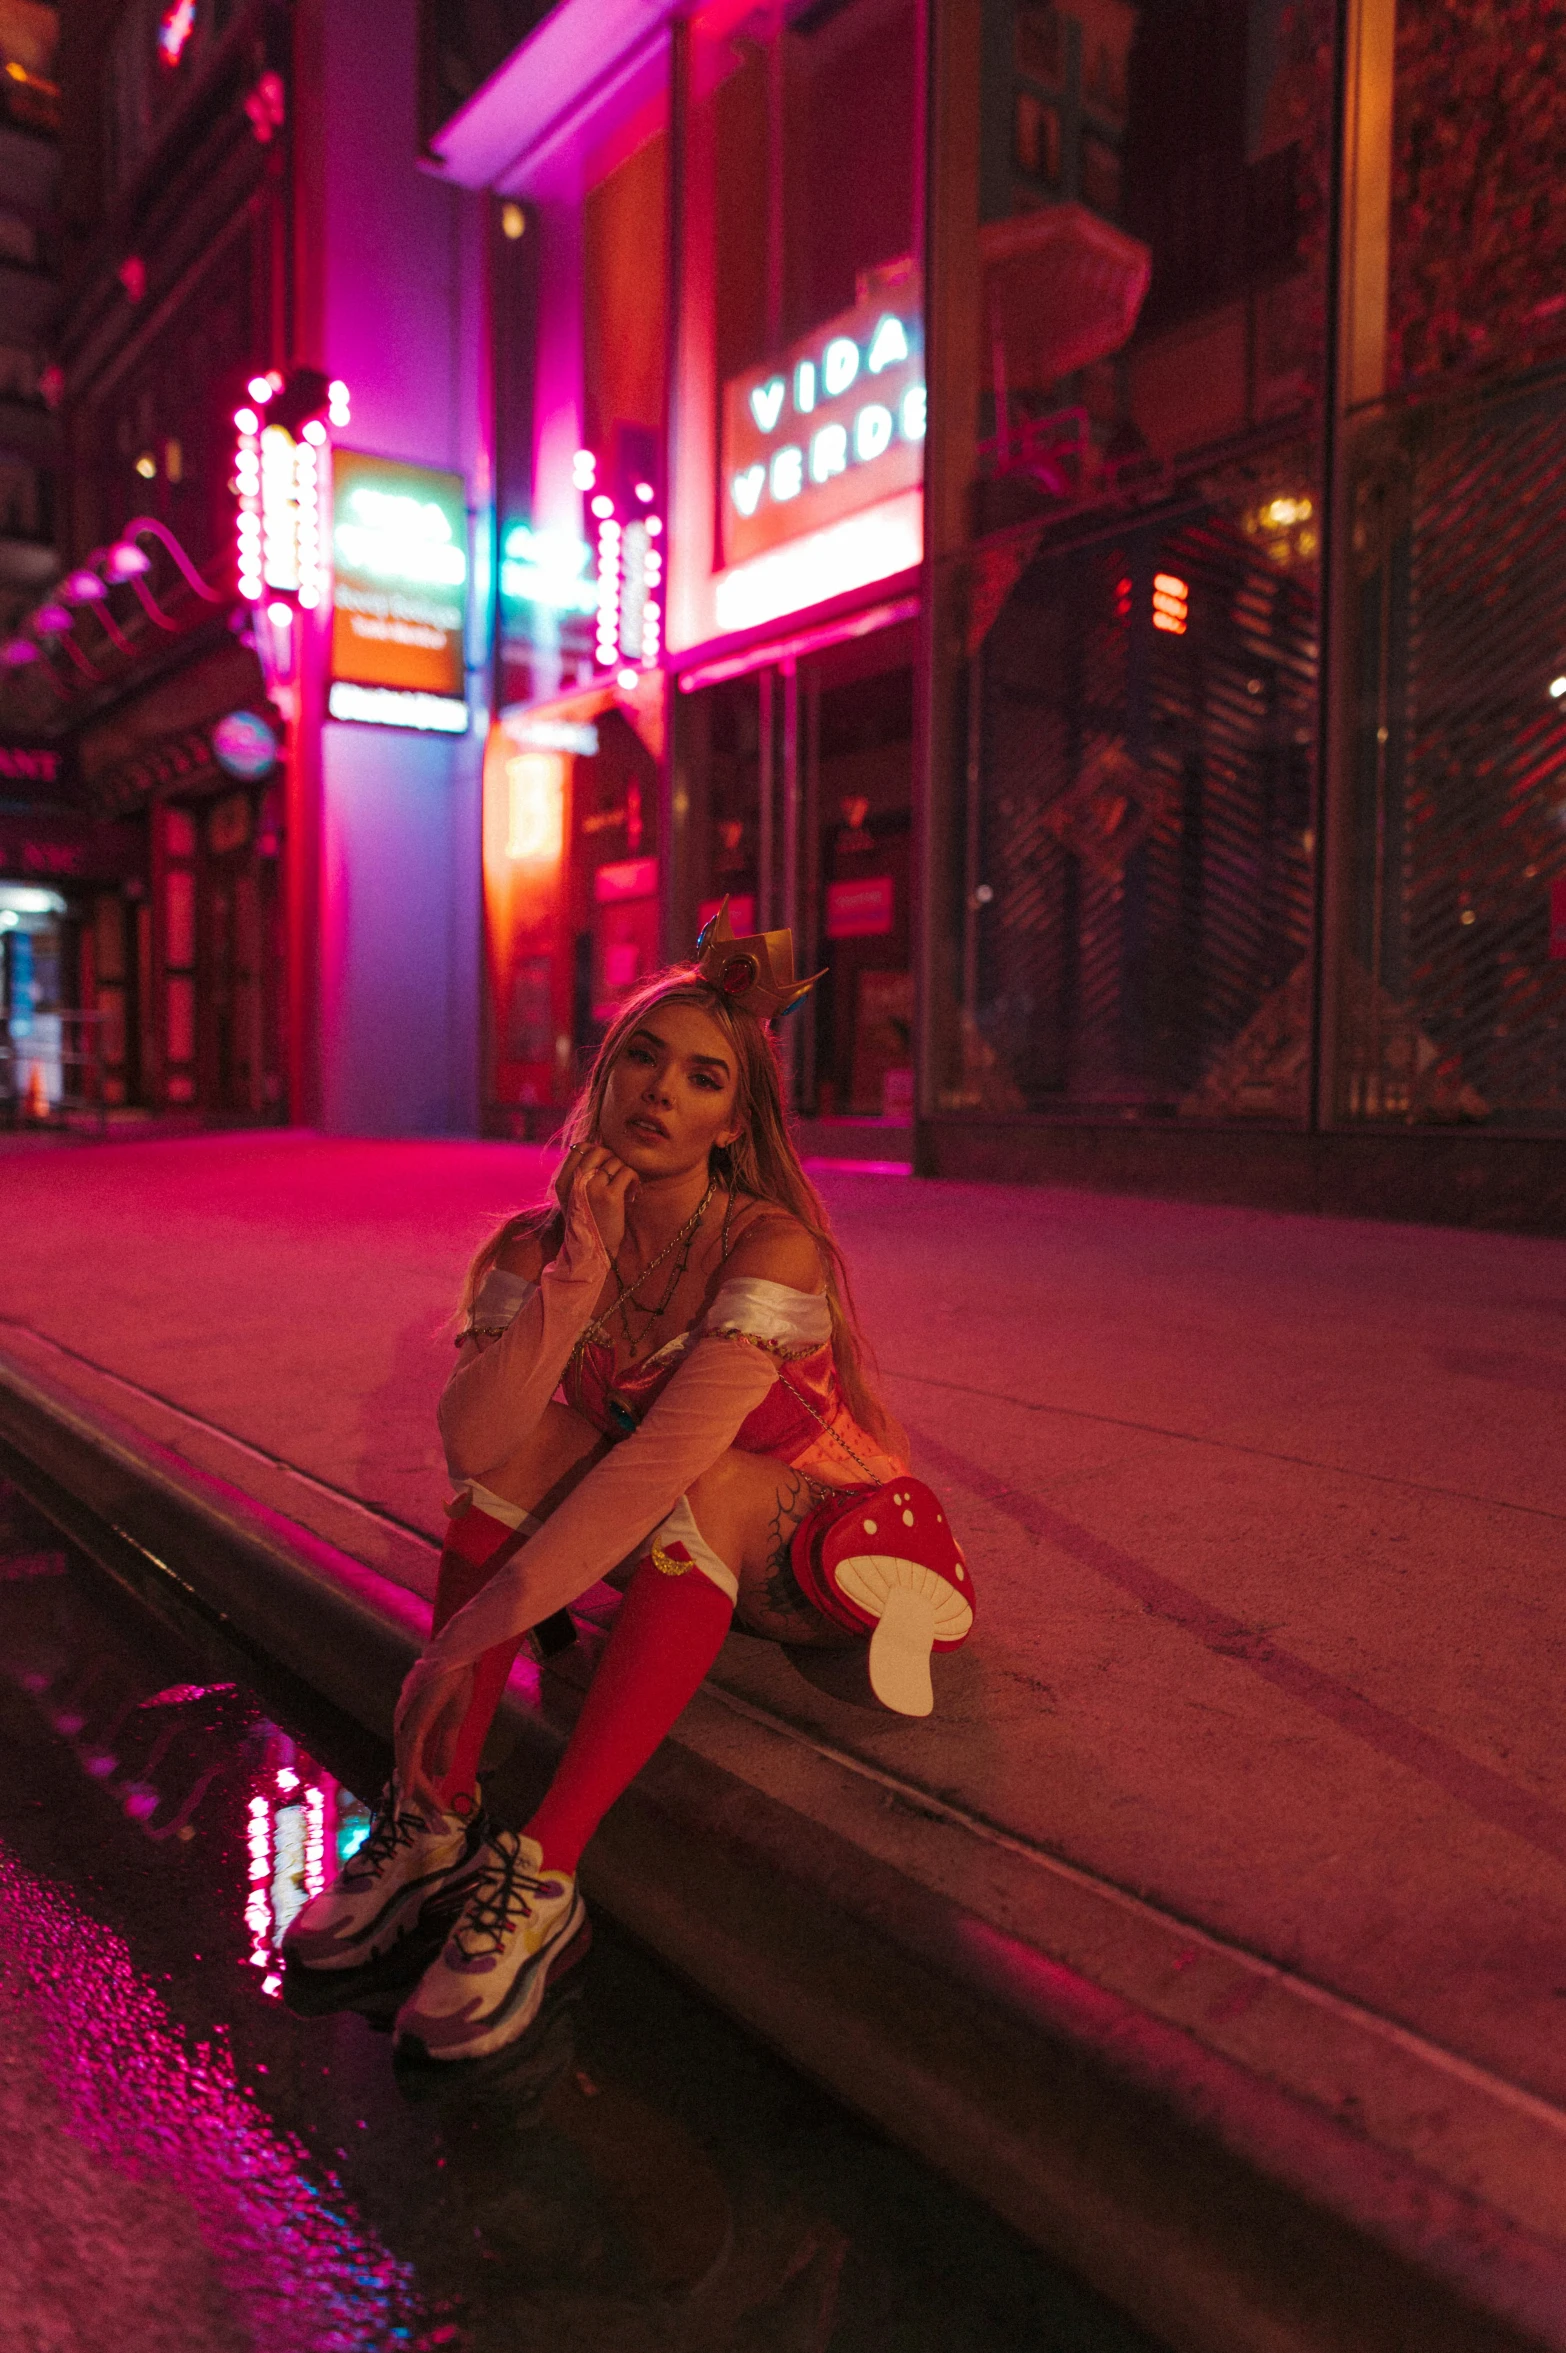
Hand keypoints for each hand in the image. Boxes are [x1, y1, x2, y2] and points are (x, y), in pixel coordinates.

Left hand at [393, 1653, 475, 1817]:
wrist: (460, 1656)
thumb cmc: (456, 1681)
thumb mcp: (453, 1721)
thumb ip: (445, 1746)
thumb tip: (440, 1772)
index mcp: (411, 1726)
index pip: (412, 1763)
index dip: (422, 1786)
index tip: (435, 1807)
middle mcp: (402, 1724)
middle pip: (406, 1767)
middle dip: (420, 1794)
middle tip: (435, 1816)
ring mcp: (406, 1720)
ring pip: (407, 1762)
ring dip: (418, 1788)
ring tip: (431, 1809)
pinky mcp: (414, 1717)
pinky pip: (410, 1749)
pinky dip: (409, 1770)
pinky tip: (412, 1788)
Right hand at [568, 1144, 638, 1262]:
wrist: (594, 1251)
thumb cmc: (588, 1221)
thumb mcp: (573, 1197)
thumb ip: (579, 1174)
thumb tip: (596, 1148)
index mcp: (563, 1181)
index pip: (580, 1148)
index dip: (597, 1151)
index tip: (604, 1166)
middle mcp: (575, 1182)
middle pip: (599, 1151)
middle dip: (612, 1159)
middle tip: (617, 1176)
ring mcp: (592, 1188)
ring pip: (615, 1161)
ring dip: (625, 1171)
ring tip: (626, 1187)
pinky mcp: (610, 1197)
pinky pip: (627, 1172)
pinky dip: (634, 1179)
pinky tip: (633, 1192)